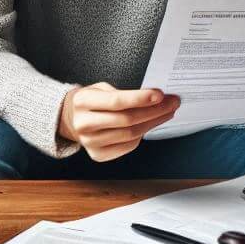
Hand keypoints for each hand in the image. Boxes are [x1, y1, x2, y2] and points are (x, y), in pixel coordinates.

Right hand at [58, 83, 179, 161]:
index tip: (160, 94)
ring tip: (166, 113)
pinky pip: (127, 146)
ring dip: (153, 123)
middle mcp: (84, 123)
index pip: (117, 101)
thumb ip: (122, 92)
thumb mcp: (100, 88)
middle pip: (127, 119)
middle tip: (172, 103)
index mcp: (83, 101)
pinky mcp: (98, 155)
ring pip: (130, 134)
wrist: (71, 119)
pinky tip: (150, 125)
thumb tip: (154, 97)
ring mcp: (90, 142)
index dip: (140, 98)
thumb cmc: (91, 101)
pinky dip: (142, 135)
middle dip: (154, 111)